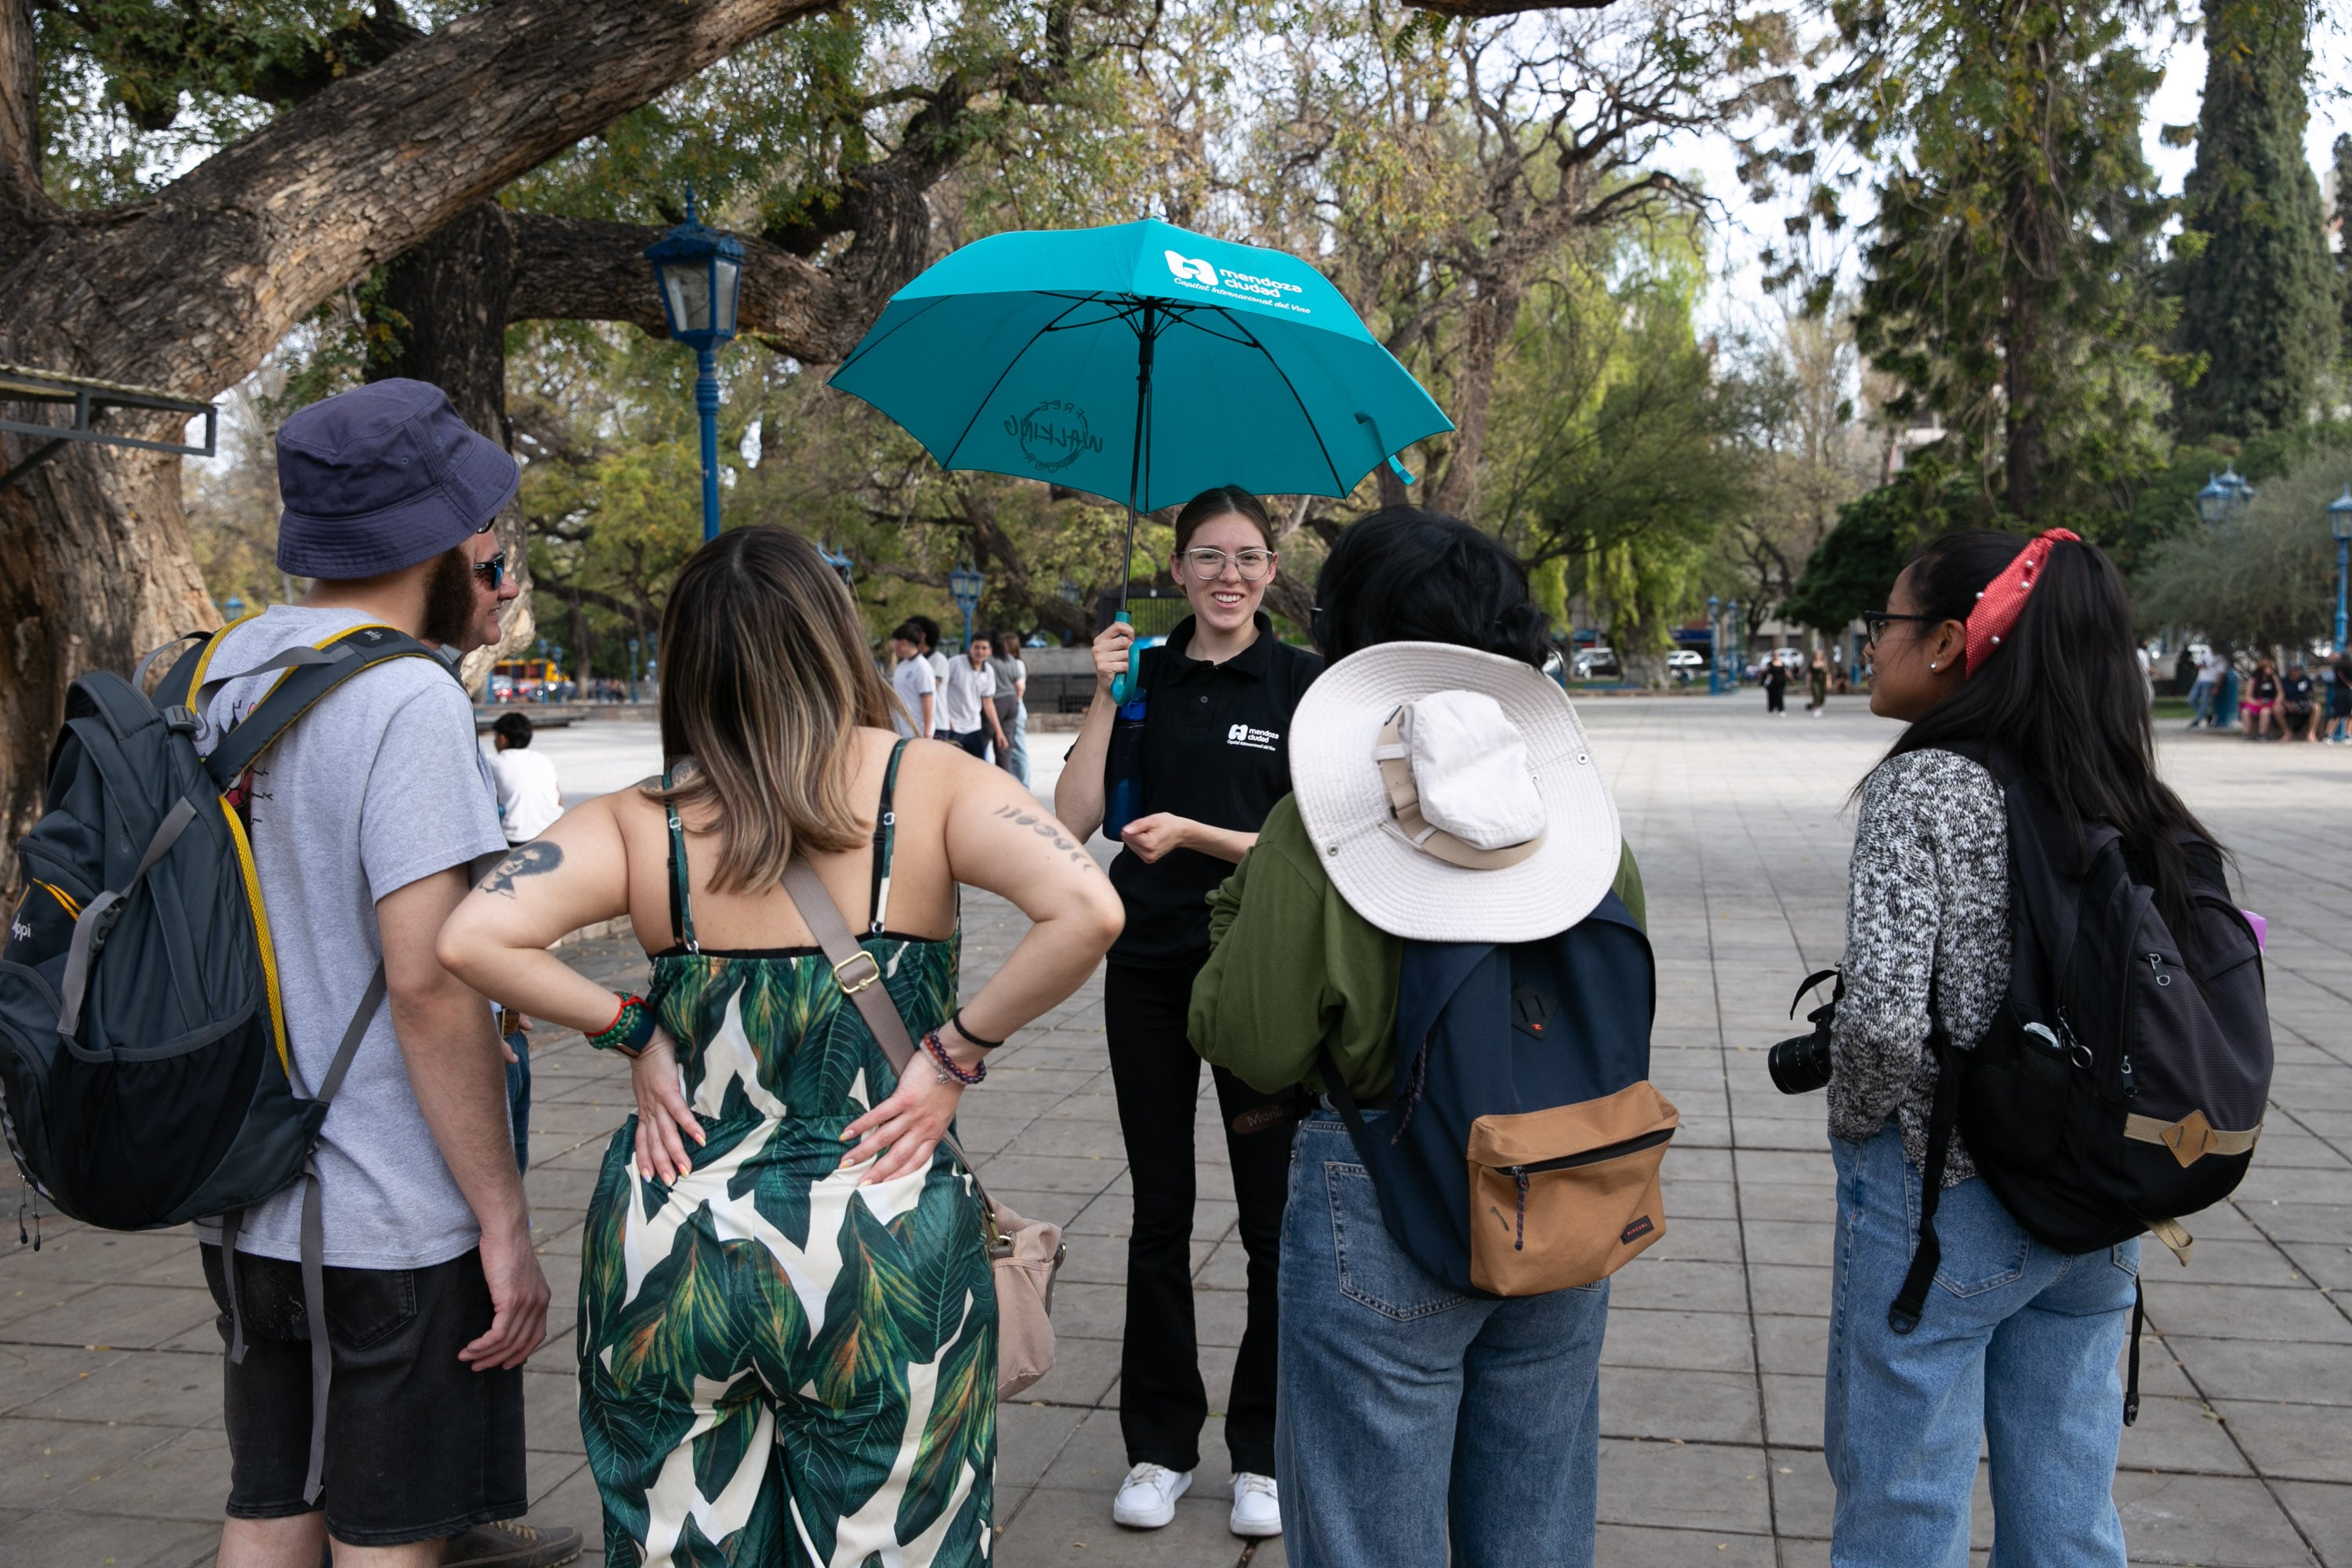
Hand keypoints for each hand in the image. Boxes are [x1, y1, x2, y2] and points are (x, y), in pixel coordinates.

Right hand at [459, 1217, 548, 1370]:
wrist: (505, 1231)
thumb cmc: (505, 1249)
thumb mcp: (516, 1276)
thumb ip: (515, 1295)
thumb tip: (502, 1312)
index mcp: (543, 1299)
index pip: (536, 1336)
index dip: (520, 1353)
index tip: (504, 1363)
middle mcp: (539, 1304)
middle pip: (521, 1344)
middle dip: (498, 1359)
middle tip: (478, 1366)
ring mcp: (527, 1303)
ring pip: (507, 1342)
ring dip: (484, 1354)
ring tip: (467, 1358)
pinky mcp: (511, 1301)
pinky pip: (497, 1334)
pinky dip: (482, 1345)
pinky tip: (470, 1348)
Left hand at [630, 1028, 704, 1183]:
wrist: (641, 1038)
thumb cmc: (648, 1059)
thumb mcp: (647, 1085)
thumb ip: (654, 1098)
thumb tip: (662, 1107)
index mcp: (644, 1109)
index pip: (641, 1140)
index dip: (644, 1159)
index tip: (648, 1177)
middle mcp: (649, 1109)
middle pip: (654, 1143)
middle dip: (661, 1165)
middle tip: (670, 1183)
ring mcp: (657, 1101)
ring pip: (666, 1134)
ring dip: (675, 1153)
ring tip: (686, 1170)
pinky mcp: (668, 1090)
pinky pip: (679, 1112)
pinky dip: (689, 1126)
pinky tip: (700, 1138)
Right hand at [838, 1054, 965, 1186]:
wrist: (954, 1062)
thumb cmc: (947, 1085)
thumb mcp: (943, 1113)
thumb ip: (928, 1126)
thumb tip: (912, 1136)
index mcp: (934, 1134)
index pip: (915, 1163)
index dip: (898, 1177)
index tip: (882, 1188)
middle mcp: (923, 1129)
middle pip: (897, 1157)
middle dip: (878, 1173)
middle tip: (860, 1185)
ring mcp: (913, 1115)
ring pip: (885, 1139)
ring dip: (863, 1153)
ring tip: (846, 1163)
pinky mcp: (903, 1099)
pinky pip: (879, 1116)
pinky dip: (861, 1126)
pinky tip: (847, 1134)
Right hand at [1091, 619, 1137, 691]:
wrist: (1108, 685)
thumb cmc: (1115, 665)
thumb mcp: (1116, 649)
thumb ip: (1121, 638)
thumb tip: (1130, 633)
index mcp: (1100, 639)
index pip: (1117, 626)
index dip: (1129, 631)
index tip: (1131, 638)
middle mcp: (1098, 647)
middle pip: (1124, 641)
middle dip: (1130, 649)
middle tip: (1125, 656)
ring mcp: (1099, 658)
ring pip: (1126, 654)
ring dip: (1129, 661)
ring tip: (1121, 665)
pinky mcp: (1104, 668)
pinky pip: (1125, 665)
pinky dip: (1127, 669)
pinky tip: (1120, 672)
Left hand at [1120, 812, 1190, 863]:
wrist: (1180, 833)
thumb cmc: (1169, 825)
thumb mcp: (1153, 819)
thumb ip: (1137, 825)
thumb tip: (1125, 830)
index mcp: (1148, 844)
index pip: (1126, 835)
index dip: (1133, 827)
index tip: (1144, 826)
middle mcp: (1148, 854)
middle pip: (1128, 841)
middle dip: (1135, 833)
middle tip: (1149, 830)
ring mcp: (1148, 858)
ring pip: (1131, 845)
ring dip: (1138, 838)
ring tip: (1151, 834)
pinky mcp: (1148, 860)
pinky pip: (1136, 849)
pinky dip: (1141, 843)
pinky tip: (1150, 840)